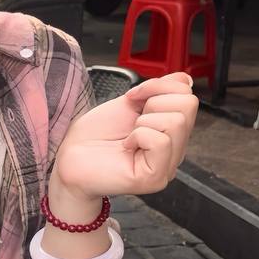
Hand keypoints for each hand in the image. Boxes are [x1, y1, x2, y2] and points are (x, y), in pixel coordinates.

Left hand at [51, 73, 197, 206]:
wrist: (70, 157)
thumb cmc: (95, 135)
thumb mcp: (131, 102)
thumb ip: (160, 89)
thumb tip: (185, 80)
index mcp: (172, 132)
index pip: (188, 96)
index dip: (158, 87)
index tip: (132, 98)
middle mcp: (175, 150)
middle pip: (188, 105)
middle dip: (152, 103)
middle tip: (131, 123)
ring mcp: (167, 166)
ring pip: (177, 122)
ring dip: (144, 122)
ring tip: (129, 136)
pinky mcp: (155, 178)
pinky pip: (161, 141)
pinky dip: (138, 136)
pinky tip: (126, 147)